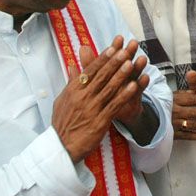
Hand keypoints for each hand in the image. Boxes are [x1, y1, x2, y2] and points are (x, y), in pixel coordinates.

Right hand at [51, 36, 148, 162]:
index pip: (90, 70)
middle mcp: (82, 97)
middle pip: (101, 76)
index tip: (113, 47)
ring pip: (109, 88)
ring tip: (131, 63)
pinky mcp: (100, 121)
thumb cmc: (62, 123)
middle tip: (125, 50)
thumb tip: (74, 66)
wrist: (61, 147)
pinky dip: (125, 94)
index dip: (103, 58)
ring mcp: (92, 108)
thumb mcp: (62, 100)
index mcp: (73, 90)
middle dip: (114, 62)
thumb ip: (71, 82)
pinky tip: (134, 86)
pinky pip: (115, 105)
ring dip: (121, 75)